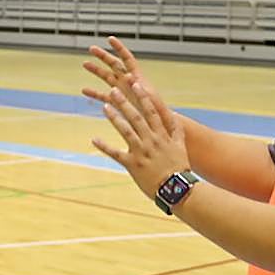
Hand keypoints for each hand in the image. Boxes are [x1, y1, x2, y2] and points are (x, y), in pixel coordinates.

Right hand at [82, 36, 162, 113]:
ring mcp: (123, 91)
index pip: (127, 59)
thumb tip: (129, 77)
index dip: (119, 48)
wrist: (160, 127)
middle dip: (103, 56)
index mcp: (138, 78)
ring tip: (85, 63)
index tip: (110, 39)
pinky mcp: (118, 103)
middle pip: (114, 64)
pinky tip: (84, 90)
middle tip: (91, 48)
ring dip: (96, 70)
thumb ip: (140, 89)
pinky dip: (94, 93)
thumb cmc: (160, 114)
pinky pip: (104, 96)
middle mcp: (129, 82)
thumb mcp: (150, 100)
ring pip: (107, 77)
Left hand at [93, 84, 191, 199]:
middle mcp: (151, 140)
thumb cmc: (179, 168)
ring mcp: (141, 152)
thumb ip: (176, 130)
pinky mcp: (132, 164)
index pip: (152, 111)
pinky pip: (116, 154)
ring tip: (104, 106)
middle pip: (136, 117)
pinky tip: (94, 139)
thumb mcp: (181, 146)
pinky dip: (104, 146)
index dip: (143, 97)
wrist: (176, 189)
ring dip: (114, 117)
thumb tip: (174, 116)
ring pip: (126, 131)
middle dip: (125, 102)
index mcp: (162, 135)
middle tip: (114, 90)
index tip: (135, 84)